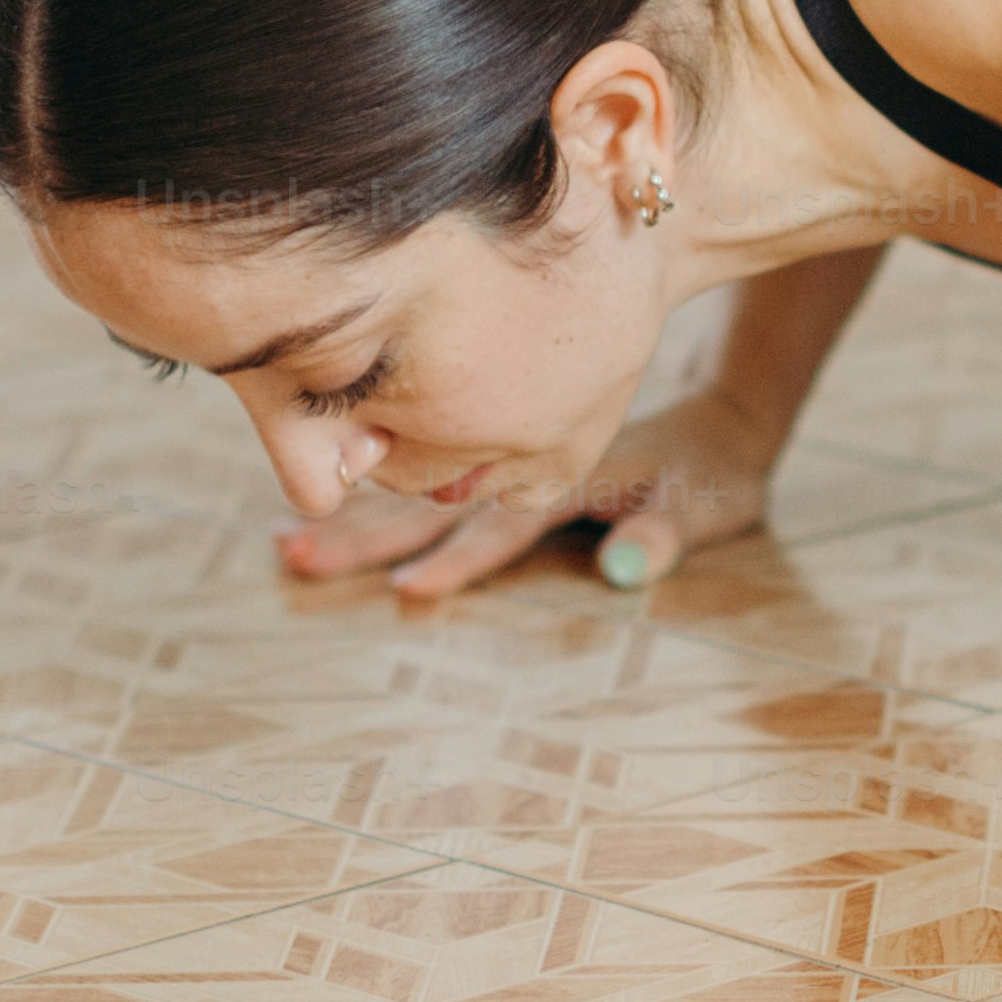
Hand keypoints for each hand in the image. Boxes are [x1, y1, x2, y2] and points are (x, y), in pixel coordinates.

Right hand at [274, 390, 784, 601]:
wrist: (718, 412)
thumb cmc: (711, 470)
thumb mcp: (702, 503)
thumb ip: (663, 533)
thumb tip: (625, 570)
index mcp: (561, 481)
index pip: (498, 528)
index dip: (457, 560)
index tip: (404, 589)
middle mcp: (516, 471)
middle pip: (429, 510)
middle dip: (365, 538)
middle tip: (293, 558)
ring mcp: (501, 466)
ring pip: (413, 497)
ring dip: (354, 521)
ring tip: (284, 542)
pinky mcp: (499, 465)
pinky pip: (426, 482)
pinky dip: (375, 497)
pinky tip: (323, 505)